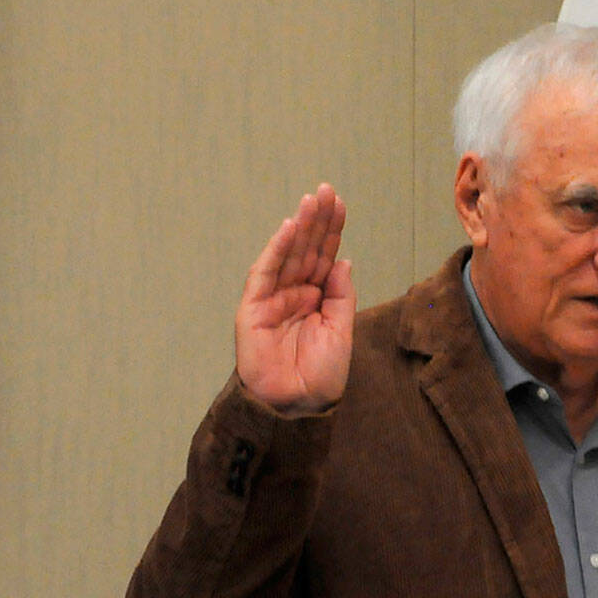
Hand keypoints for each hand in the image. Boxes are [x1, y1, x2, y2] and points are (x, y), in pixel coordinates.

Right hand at [235, 184, 354, 414]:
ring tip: (312, 200)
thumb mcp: (341, 332)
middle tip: (326, 191)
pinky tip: (289, 228)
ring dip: (299, 227)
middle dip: (316, 220)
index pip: (324, 257)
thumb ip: (341, 296)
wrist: (297, 406)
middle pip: (306, 250)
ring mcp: (272, 299)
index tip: (340, 205)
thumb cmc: (319, 376)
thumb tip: (343, 260)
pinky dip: (276, 250)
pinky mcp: (254, 308)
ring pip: (287, 255)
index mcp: (315, 299)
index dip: (331, 232)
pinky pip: (265, 273)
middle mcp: (293, 294)